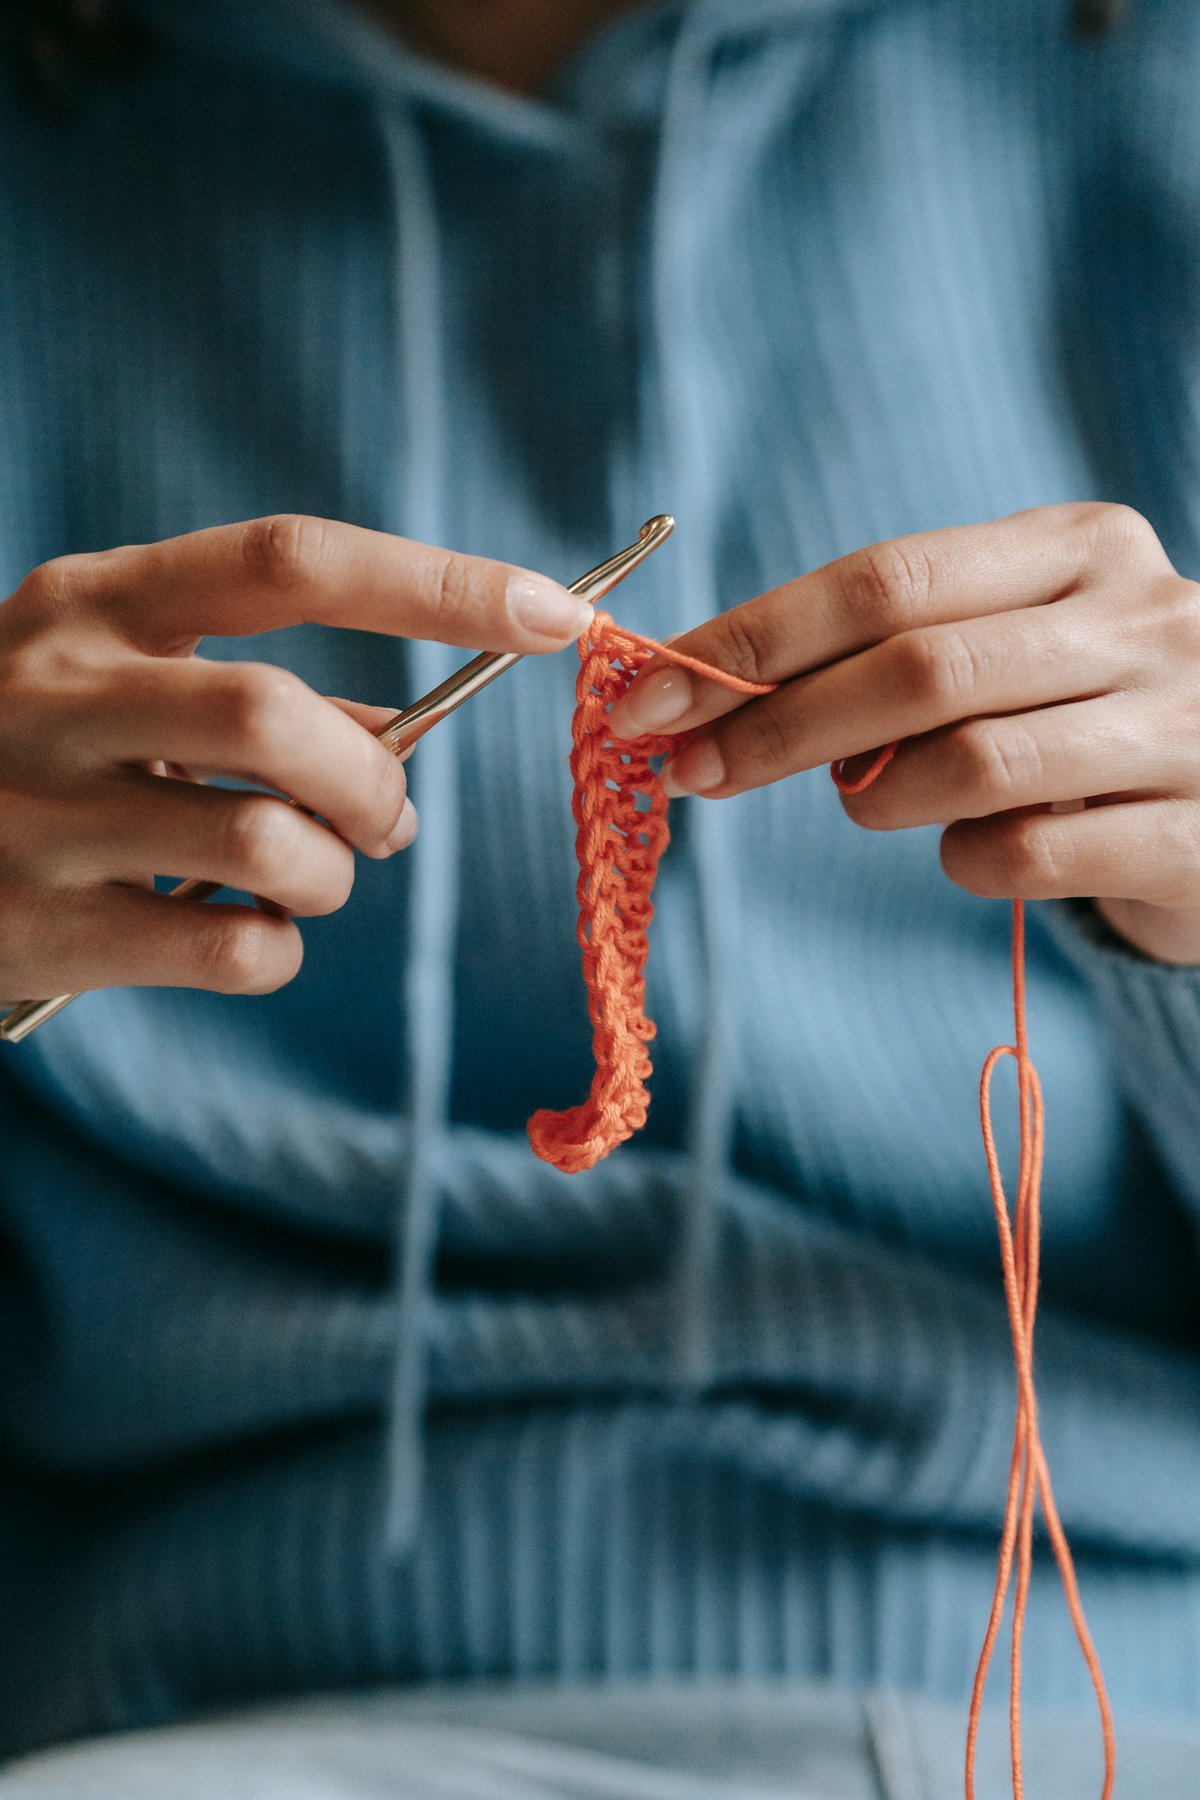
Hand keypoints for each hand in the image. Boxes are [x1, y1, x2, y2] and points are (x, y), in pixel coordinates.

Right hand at [0, 515, 589, 1000]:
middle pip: (279, 718)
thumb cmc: (36, 747)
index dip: (436, 585)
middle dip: (374, 780)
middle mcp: (57, 691)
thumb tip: (393, 747)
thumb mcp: (114, 674)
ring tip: (302, 879)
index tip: (552, 614)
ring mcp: (38, 812)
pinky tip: (239, 931)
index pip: (288, 563)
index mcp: (93, 601)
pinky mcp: (40, 927)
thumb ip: (246, 689)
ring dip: (331, 875)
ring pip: (269, 846)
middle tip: (385, 820)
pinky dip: (279, 948)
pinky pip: (235, 948)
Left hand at [609, 504, 1199, 964]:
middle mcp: (1142, 619)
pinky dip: (963, 863)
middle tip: (688, 771)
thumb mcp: (1017, 645)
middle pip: (914, 666)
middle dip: (774, 726)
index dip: (752, 639)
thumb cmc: (1088, 714)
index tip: (649, 692)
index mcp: (1081, 547)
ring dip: (875, 799)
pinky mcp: (1196, 834)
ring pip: (968, 760)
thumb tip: (713, 693)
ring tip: (869, 804)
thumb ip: (900, 651)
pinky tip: (971, 852)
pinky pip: (1026, 855)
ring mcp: (1182, 726)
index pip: (884, 577)